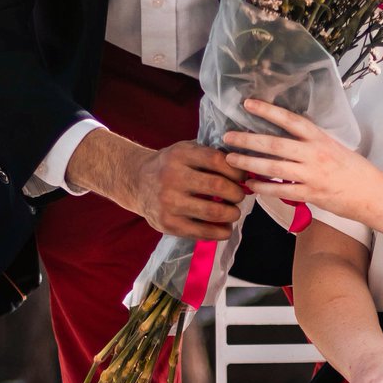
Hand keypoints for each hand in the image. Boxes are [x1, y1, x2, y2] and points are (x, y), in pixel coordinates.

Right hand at [67, 129, 247, 238]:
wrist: (136, 182)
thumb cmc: (170, 165)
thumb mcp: (185, 150)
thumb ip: (210, 154)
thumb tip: (246, 167)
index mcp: (180, 155)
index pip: (217, 160)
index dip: (236, 170)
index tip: (243, 177)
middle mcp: (172, 177)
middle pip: (218, 186)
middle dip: (237, 193)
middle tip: (240, 196)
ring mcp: (168, 202)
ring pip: (213, 211)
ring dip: (232, 213)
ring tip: (234, 212)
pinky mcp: (167, 224)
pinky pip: (201, 232)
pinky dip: (220, 232)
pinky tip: (226, 228)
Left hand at [223, 99, 379, 219]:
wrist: (373, 194)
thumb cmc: (354, 169)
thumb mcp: (335, 146)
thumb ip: (312, 141)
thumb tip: (288, 134)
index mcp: (320, 138)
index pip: (290, 119)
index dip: (268, 111)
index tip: (248, 104)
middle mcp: (314, 153)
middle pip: (275, 144)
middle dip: (248, 139)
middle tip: (227, 136)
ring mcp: (311, 174)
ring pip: (274, 167)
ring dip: (249, 162)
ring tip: (230, 159)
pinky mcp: (311, 194)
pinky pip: (281, 190)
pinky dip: (263, 188)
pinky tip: (250, 185)